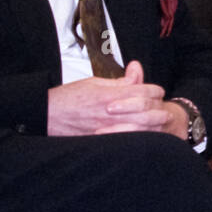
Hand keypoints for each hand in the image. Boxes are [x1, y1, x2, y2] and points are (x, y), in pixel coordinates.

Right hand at [47, 60, 182, 137]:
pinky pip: (129, 140)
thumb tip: (136, 70)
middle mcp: (112, 111)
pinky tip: (145, 136)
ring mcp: (109, 128)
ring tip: (161, 123)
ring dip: (154, 124)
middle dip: (159, 108)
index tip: (157, 91)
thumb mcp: (94, 82)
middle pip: (148, 109)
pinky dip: (140, 137)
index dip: (154, 90)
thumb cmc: (69, 99)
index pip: (144, 90)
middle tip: (164, 108)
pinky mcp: (104, 141)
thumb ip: (119, 81)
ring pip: (142, 127)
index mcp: (111, 94)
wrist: (47, 116)